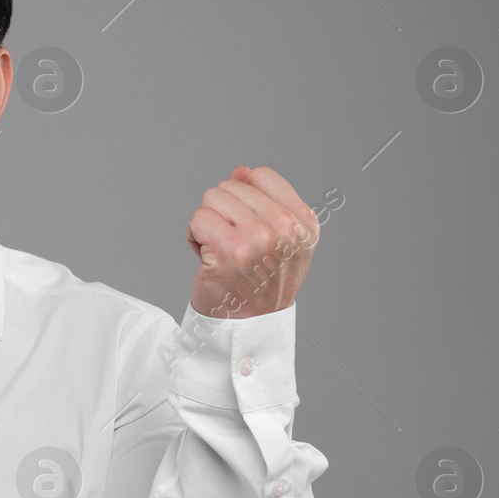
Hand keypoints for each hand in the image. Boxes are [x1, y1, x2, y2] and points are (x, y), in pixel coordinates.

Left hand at [186, 165, 318, 317]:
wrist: (249, 326)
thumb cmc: (260, 282)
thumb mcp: (277, 240)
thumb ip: (262, 200)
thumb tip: (240, 171)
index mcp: (304, 222)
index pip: (261, 176)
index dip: (244, 198)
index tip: (248, 228)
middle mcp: (286, 227)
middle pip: (231, 186)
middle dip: (223, 213)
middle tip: (233, 246)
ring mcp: (259, 238)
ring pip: (211, 198)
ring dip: (207, 224)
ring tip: (221, 251)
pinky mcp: (229, 250)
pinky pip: (197, 219)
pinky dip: (194, 237)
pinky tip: (207, 258)